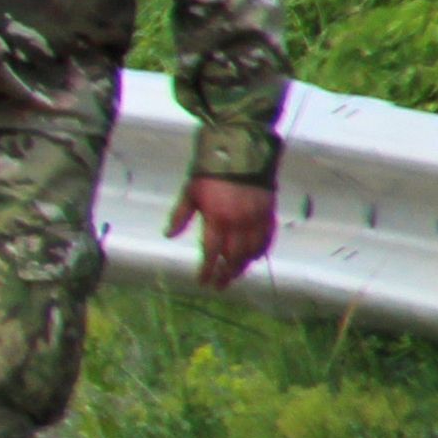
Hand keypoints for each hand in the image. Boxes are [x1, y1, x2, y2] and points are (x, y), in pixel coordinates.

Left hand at [165, 174, 276, 289]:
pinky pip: (267, 238)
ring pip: (252, 251)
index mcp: (217, 219)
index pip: (211, 252)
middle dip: (226, 273)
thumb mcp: (190, 192)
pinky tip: (255, 257)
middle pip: (234, 257)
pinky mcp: (268, 213)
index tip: (202, 282)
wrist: (240, 152)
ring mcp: (256, 219)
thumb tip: (168, 235)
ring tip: (234, 274)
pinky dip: (261, 250)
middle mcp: (239, 223)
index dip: (207, 270)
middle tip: (219, 285)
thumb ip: (180, 216)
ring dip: (243, 266)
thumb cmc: (210, 172)